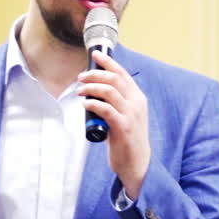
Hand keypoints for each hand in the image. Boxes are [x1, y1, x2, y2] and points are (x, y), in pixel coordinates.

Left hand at [78, 50, 150, 198]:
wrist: (137, 163)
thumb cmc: (127, 140)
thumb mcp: (125, 116)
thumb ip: (114, 103)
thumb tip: (93, 91)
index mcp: (137, 98)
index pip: (123, 74)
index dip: (108, 62)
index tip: (95, 55)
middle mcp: (136, 103)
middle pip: (114, 79)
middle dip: (95, 74)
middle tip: (81, 77)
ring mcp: (131, 115)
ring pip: (109, 91)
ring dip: (91, 87)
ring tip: (80, 91)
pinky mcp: (123, 127)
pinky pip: (106, 109)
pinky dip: (93, 104)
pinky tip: (85, 104)